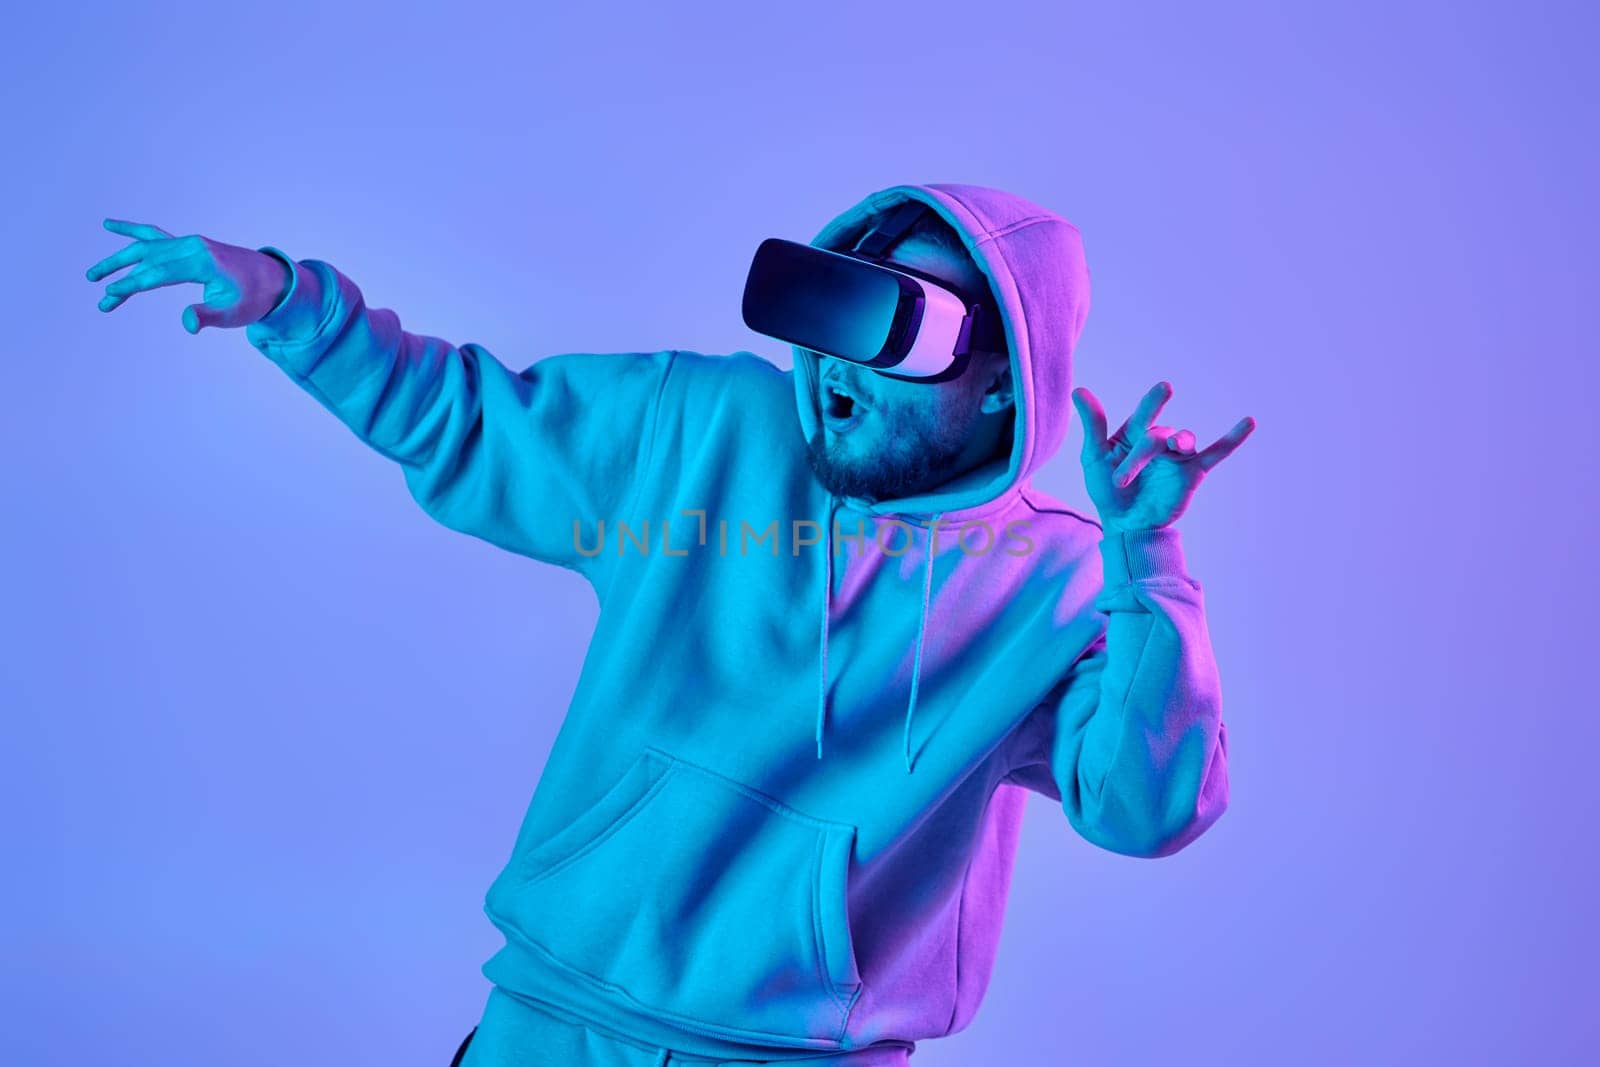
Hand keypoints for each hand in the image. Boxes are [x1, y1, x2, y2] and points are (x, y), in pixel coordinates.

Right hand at [85, 218, 291, 333]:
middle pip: (146, 259)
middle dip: (119, 274)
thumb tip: (187, 323)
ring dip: (119, 259)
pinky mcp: (189, 246)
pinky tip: (109, 225)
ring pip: (146, 248)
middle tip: (96, 289)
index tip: (109, 296)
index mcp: (202, 261)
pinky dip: (133, 231)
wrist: (273, 279)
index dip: (131, 285)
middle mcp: (192, 246)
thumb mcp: (234, 313)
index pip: (157, 273)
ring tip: (93, 274)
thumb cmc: (254, 298)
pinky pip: (155, 236)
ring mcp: (190, 243)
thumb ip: (208, 316)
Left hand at [1070, 380, 1254, 533]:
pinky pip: (1216, 452)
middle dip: (1141, 456)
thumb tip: (1079, 390)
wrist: (1126, 528)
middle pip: (1157, 436)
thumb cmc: (1106, 493)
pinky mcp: (1193, 472)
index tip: (1166, 388)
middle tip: (1125, 477)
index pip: (1144, 414)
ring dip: (1178, 444)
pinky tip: (1249, 422)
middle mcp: (1157, 441)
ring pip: (1183, 440)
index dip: (1153, 403)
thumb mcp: (1094, 458)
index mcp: (1134, 434)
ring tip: (1175, 447)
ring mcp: (1176, 456)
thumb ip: (1093, 424)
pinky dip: (1233, 439)